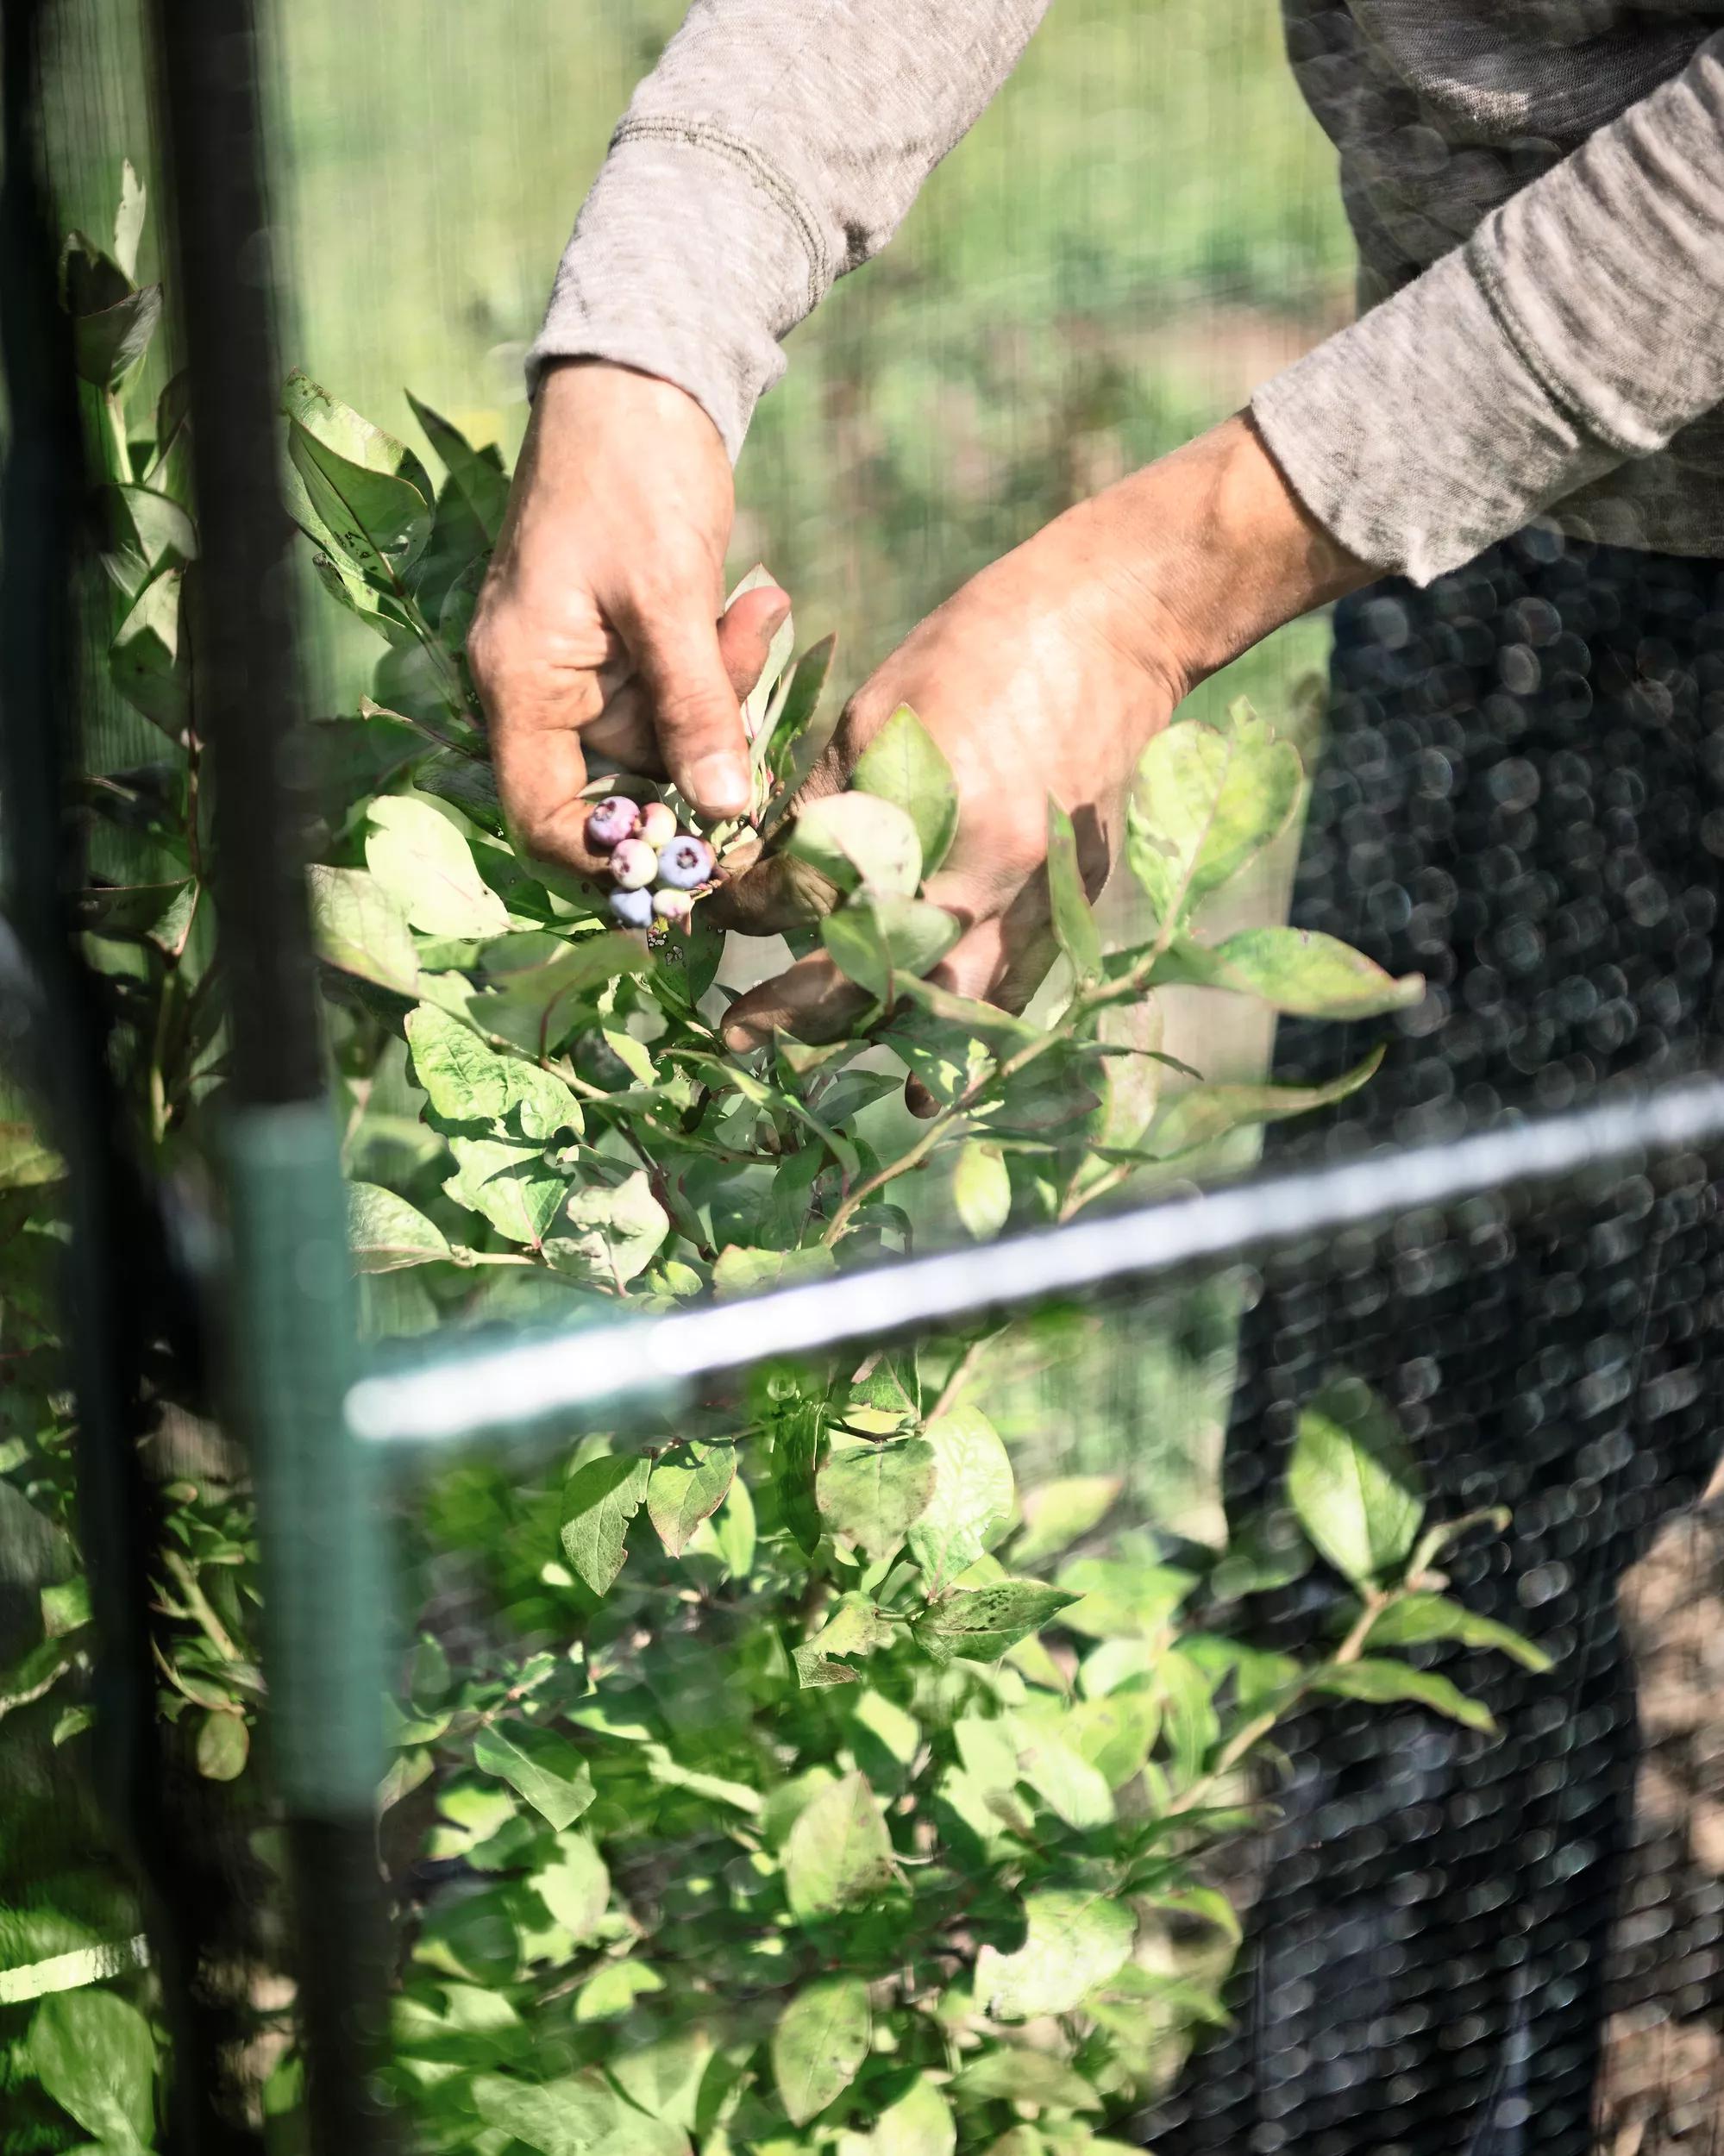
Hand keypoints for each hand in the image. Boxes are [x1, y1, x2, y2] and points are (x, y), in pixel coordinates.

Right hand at [468, 360, 788, 870]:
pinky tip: (758, 602)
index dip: (612, 858)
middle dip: (701, 749)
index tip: (696, 861)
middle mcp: (540, 683)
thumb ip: (697, 708)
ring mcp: (581, 661)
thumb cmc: (633, 472)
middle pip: (623, 778)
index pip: (545, 817)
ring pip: (665, 732)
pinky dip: (720, 660)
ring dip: (725, 691)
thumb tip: (724, 813)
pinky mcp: (623, 637)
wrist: (639, 373)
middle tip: (754, 687)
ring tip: (759, 610)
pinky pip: (676, 685)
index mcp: (522, 680)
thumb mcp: (670, 596)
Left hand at [714, 413, 1368, 1055]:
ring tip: (818, 1052)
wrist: (1115, 626)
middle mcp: (994, 877)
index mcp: (935, 817)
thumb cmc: (983, 652)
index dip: (755, 915)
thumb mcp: (878, 713)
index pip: (821, 898)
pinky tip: (924, 1066)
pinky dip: (962, 1029)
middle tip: (739, 1032)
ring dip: (883, 1034)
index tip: (708, 922)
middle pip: (884, 979)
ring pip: (950, 1007)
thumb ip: (823, 803)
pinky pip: (1011, 993)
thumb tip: (759, 872)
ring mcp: (1044, 900)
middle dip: (804, 1011)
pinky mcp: (1074, 906)